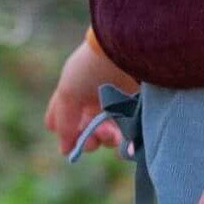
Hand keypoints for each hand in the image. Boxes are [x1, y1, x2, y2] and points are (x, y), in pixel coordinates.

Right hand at [44, 35, 138, 156]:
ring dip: (106, 140)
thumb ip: (64, 123)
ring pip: (109, 136)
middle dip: (88, 139)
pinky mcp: (139, 112)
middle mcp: (97, 99)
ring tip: (111, 134)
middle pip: (87, 132)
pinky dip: (125, 144)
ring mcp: (120, 107)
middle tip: (93, 139)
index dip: (65, 131)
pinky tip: (123, 142)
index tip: (70, 137)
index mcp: (77, 92)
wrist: (130, 54)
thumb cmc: (92, 68)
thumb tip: (65, 150)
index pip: (64, 118)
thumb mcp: (68, 93)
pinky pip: (130, 136)